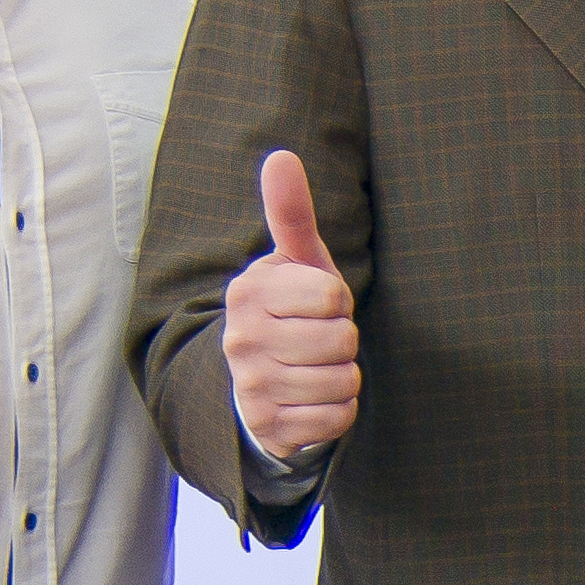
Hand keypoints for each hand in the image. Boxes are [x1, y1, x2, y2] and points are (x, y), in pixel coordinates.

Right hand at [223, 150, 358, 461]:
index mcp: (249, 293)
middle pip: (342, 339)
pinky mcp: (269, 428)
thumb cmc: (290, 311)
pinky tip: (313, 400)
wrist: (257, 382)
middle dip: (342, 341)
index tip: (315, 306)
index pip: (332, 296)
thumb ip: (291, 213)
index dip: (337, 302)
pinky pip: (337, 419)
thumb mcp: (293, 263)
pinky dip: (337, 411)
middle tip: (316, 340)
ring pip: (343, 381)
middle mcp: (241, 340)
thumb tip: (282, 156)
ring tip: (315, 368)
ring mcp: (252, 387)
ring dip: (342, 376)